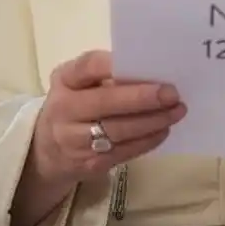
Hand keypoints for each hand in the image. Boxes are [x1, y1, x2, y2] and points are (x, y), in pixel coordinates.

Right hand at [30, 50, 186, 184]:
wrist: (47, 150)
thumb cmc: (76, 104)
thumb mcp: (80, 82)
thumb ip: (108, 74)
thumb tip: (154, 71)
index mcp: (65, 80)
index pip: (89, 67)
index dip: (116, 65)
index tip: (146, 62)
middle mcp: (65, 109)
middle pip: (106, 102)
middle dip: (143, 98)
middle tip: (172, 93)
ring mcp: (74, 140)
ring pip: (118, 130)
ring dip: (153, 121)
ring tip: (177, 110)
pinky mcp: (89, 163)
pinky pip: (124, 151)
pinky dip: (148, 140)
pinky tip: (164, 129)